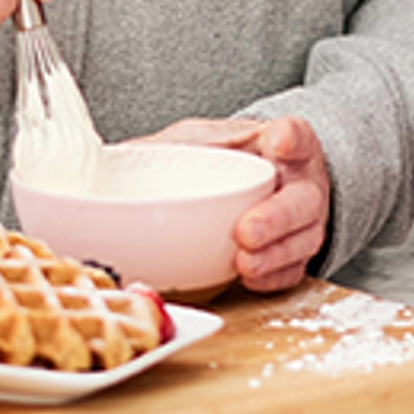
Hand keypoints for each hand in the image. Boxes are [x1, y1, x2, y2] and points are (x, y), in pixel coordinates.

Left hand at [144, 116, 329, 292]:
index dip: (292, 139)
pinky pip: (292, 272)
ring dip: (274, 254)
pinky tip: (250, 278)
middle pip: (304, 198)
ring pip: (304, 240)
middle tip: (246, 230)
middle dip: (277, 217)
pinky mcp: (295, 255)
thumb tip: (108, 159)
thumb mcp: (197, 142)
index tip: (280, 141)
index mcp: (276, 145)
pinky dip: (272, 277)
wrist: (243, 189)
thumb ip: (169, 148)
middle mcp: (298, 183)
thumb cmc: (220, 162)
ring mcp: (303, 223)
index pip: (297, 135)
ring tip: (244, 263)